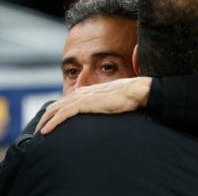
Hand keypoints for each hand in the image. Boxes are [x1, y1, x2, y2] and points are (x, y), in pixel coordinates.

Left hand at [35, 77, 151, 134]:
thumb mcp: (108, 101)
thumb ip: (99, 105)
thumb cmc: (125, 98)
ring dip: (45, 121)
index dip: (54, 113)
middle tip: (39, 130)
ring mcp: (82, 97)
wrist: (133, 91)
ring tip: (39, 133)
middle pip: (55, 105)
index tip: (49, 123)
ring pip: (56, 109)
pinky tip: (47, 131)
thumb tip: (98, 113)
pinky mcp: (85, 103)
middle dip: (45, 117)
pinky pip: (63, 114)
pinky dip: (53, 122)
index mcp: (85, 92)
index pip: (64, 102)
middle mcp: (80, 93)